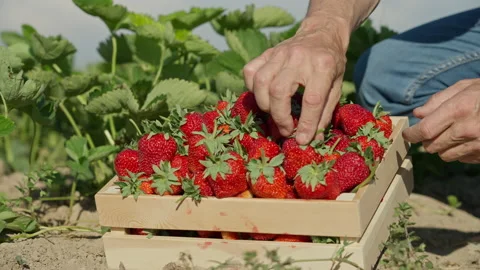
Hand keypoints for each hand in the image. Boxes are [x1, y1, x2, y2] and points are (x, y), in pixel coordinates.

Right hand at [242, 16, 348, 144]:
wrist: (322, 33)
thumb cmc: (331, 64)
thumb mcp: (337, 86)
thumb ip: (324, 112)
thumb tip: (311, 138)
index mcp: (323, 66)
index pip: (312, 99)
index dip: (306, 123)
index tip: (301, 139)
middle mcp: (299, 58)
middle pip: (279, 91)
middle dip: (280, 116)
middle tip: (286, 130)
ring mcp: (279, 53)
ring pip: (261, 82)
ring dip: (265, 105)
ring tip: (274, 114)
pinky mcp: (267, 53)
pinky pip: (250, 71)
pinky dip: (252, 88)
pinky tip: (263, 96)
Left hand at [403, 78, 479, 162]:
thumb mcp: (466, 86)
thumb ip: (439, 100)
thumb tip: (418, 114)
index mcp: (459, 110)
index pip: (424, 131)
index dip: (411, 135)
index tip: (407, 134)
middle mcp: (467, 130)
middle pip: (431, 146)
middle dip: (426, 140)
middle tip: (430, 131)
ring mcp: (478, 145)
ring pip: (445, 155)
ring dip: (442, 147)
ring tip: (452, 133)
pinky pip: (462, 159)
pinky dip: (459, 152)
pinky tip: (468, 139)